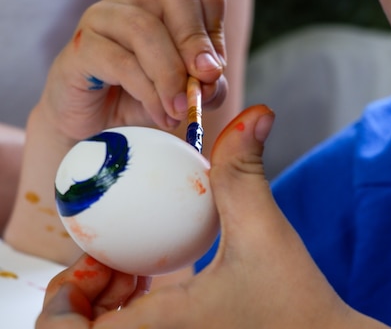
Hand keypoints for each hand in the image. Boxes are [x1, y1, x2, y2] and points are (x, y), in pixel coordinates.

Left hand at [37, 105, 389, 328]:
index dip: (63, 295)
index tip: (102, 260)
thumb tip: (254, 113)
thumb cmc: (294, 302)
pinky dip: (125, 310)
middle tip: (119, 261)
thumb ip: (244, 170)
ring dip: (102, 302)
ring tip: (137, 268)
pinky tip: (156, 282)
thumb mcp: (264, 231)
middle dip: (82, 293)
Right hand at [39, 0, 226, 141]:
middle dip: (195, 43)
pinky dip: (148, 92)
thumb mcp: (187, 89)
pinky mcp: (81, 45)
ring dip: (171, 75)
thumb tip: (210, 76)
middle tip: (202, 84)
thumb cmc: (143, 95)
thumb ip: (207, 83)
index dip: (215, 34)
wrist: (95, 124)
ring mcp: (101, 15)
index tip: (213, 72)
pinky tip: (160, 114)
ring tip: (180, 110)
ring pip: (146, 29)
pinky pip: (121, 62)